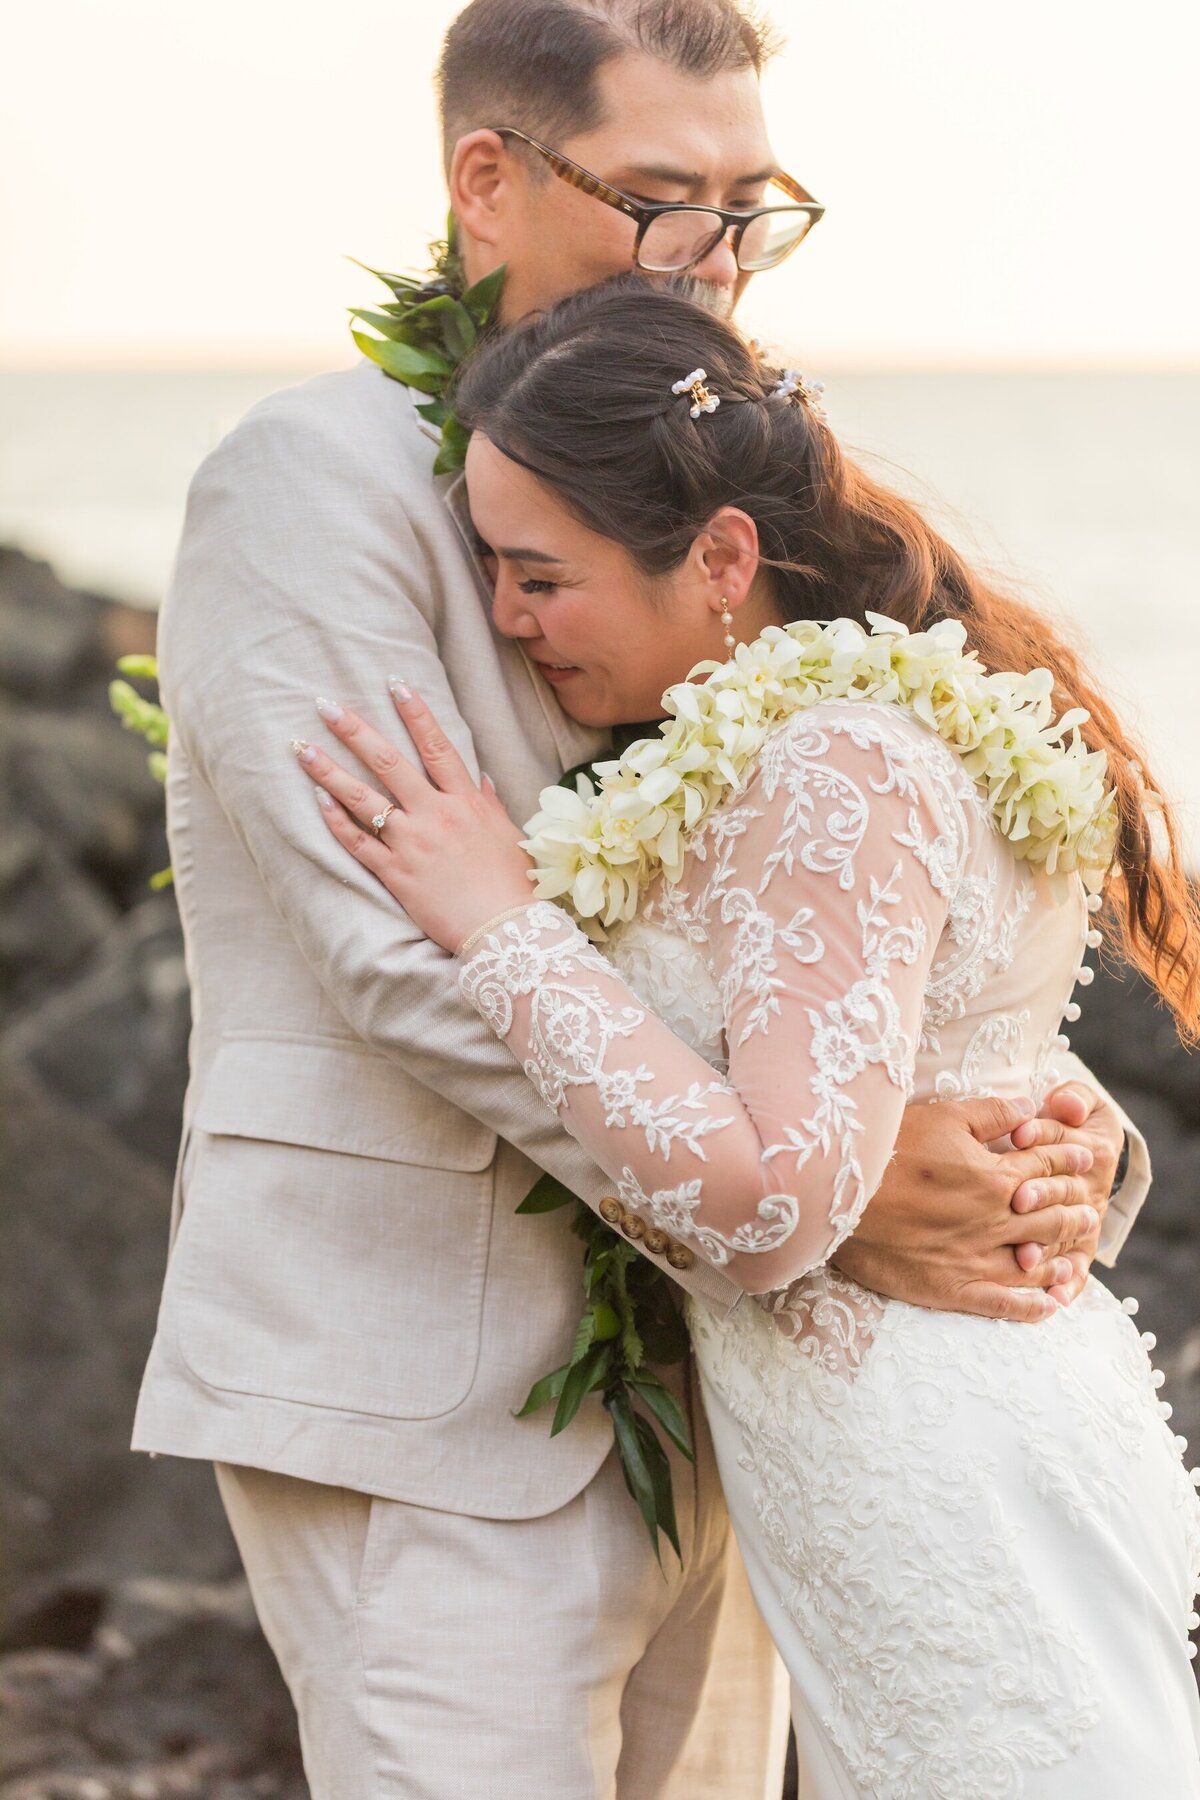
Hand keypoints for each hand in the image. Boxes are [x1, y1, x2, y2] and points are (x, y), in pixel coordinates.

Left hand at [295, 684, 535, 950]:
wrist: (506, 932)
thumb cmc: (513, 887)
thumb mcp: (508, 837)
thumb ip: (491, 806)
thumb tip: (482, 780)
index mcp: (466, 802)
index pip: (437, 747)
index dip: (416, 713)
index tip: (394, 685)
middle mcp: (436, 815)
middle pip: (389, 762)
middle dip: (355, 730)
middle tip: (325, 705)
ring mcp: (412, 843)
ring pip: (363, 798)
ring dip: (329, 770)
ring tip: (302, 748)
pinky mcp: (396, 874)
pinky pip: (357, 843)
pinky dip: (336, 820)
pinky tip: (316, 798)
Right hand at [832, 1095, 1099, 1322]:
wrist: (837, 1198)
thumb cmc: (887, 1149)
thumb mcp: (943, 1116)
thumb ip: (992, 1113)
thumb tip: (1029, 1108)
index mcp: (995, 1177)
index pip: (1047, 1170)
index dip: (1069, 1162)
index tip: (1085, 1161)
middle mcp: (995, 1221)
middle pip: (1050, 1217)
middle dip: (1074, 1213)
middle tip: (1088, 1214)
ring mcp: (976, 1259)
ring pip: (1035, 1264)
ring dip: (1062, 1261)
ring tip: (1077, 1260)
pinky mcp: (952, 1289)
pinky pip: (1003, 1304)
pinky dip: (1031, 1307)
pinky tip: (1048, 1307)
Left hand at [1009, 1081, 1122, 1305]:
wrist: (1089, 1145)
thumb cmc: (1072, 1120)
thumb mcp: (1078, 1103)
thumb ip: (1075, 1099)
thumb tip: (1068, 1105)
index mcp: (1086, 1151)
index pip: (1059, 1142)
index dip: (1040, 1136)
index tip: (1017, 1135)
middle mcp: (1085, 1189)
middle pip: (1061, 1191)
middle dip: (1040, 1193)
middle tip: (1017, 1199)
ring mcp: (1080, 1220)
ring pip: (1064, 1235)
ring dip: (1045, 1246)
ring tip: (1024, 1258)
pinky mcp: (1077, 1245)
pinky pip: (1075, 1269)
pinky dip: (1067, 1285)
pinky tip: (1053, 1299)